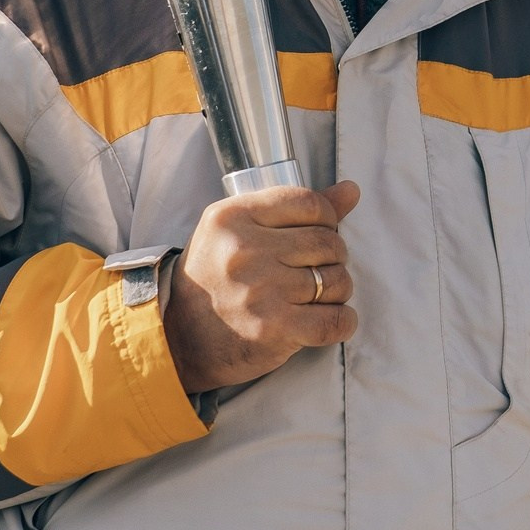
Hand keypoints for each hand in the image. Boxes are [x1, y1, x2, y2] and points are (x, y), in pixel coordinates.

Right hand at [163, 181, 361, 393]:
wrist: (178, 339)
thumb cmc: (214, 279)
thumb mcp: (238, 230)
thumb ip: (294, 208)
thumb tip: (351, 190)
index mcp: (233, 217)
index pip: (309, 203)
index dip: (326, 220)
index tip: (318, 235)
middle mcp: (244, 250)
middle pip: (328, 242)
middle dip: (334, 258)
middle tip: (316, 270)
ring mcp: (259, 291)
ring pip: (337, 280)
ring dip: (337, 290)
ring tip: (316, 296)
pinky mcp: (273, 329)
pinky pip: (336, 320)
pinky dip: (342, 321)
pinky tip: (328, 320)